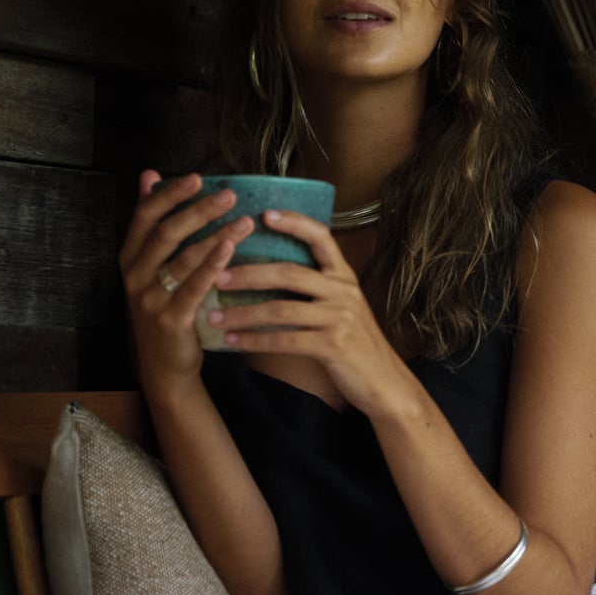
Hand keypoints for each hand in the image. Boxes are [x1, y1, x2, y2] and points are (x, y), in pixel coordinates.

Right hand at [118, 170, 253, 386]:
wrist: (163, 368)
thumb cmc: (164, 310)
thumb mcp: (151, 268)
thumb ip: (151, 223)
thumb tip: (149, 174)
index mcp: (129, 259)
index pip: (144, 217)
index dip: (169, 194)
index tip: (197, 178)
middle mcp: (134, 277)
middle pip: (165, 234)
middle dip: (198, 210)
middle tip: (229, 194)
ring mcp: (149, 300)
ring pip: (183, 258)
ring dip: (216, 235)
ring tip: (245, 220)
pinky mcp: (170, 320)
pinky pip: (193, 287)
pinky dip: (212, 266)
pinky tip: (231, 249)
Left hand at [206, 207, 417, 417]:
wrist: (383, 380)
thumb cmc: (355, 342)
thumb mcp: (342, 306)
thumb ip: (318, 287)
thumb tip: (271, 272)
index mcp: (344, 276)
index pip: (320, 237)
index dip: (293, 222)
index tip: (263, 214)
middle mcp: (343, 291)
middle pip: (289, 273)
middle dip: (248, 273)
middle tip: (216, 276)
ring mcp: (339, 318)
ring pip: (280, 309)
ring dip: (242, 313)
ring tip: (212, 316)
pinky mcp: (332, 346)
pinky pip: (284, 340)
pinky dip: (253, 341)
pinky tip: (231, 342)